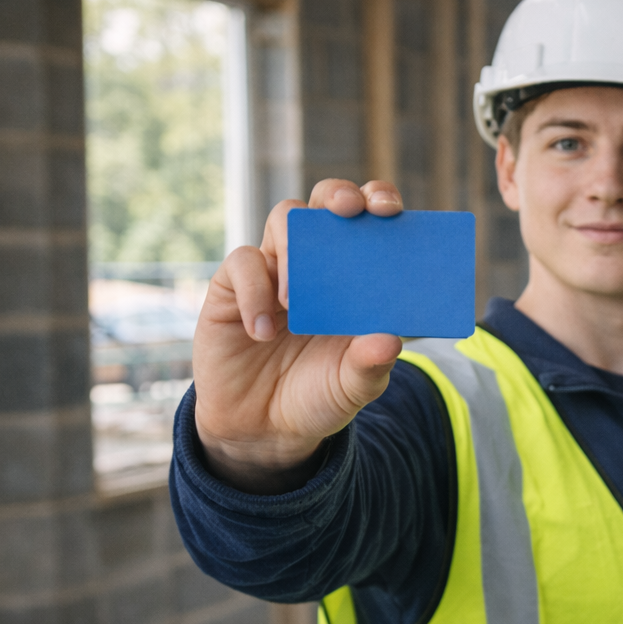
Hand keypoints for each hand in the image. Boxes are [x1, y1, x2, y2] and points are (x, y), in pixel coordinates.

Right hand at [191, 179, 404, 493]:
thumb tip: (390, 340)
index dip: (379, 200)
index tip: (390, 209)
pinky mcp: (233, 287)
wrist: (265, 429)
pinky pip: (242, 264)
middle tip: (348, 211)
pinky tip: (264, 330)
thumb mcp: (353, 387)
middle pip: (324, 202)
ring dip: (295, 246)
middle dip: (338, 194)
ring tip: (297, 299)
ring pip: (283, 219)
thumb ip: (371, 365)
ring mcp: (274, 270)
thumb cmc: (318, 395)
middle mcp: (316, 263)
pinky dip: (254, 291)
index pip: (370, 221)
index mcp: (356, 276)